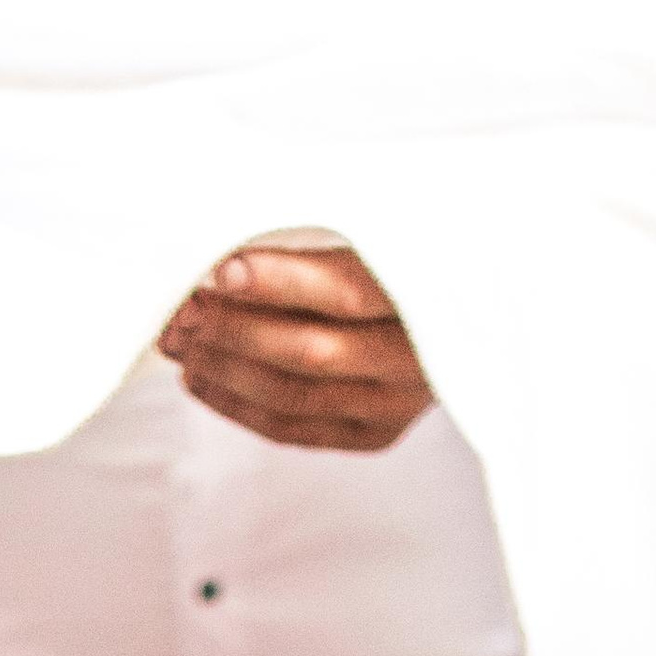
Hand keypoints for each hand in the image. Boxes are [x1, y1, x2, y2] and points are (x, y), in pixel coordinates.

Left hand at [158, 246, 433, 453]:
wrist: (477, 312)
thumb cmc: (415, 250)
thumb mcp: (394, 222)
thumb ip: (332, 227)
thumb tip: (235, 232)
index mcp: (430, 294)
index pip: (346, 292)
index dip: (281, 282)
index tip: (222, 268)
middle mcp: (415, 361)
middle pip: (311, 352)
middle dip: (235, 330)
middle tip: (182, 308)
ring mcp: (394, 405)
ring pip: (294, 395)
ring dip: (224, 369)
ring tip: (177, 340)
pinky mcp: (373, 433)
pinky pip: (294, 427)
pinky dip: (238, 405)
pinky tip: (198, 379)